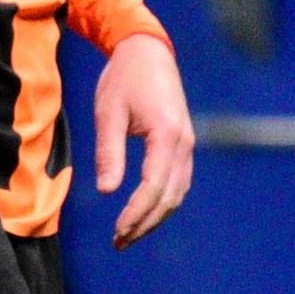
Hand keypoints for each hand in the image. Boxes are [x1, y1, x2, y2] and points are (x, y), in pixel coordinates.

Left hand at [92, 33, 193, 246]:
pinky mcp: (183, 144)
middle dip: (145, 223)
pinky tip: (143, 212)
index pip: (153, 187)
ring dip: (155, 217)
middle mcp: (184, 145)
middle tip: (120, 242)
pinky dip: (162, 202)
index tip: (118, 231)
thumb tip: (107, 190)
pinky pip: (177, 182)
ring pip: (176, 193)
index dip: (136, 213)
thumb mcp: (108, 112)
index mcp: (166, 136)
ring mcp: (187, 145)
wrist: (147, 51)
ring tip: (128, 234)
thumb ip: (109, 151)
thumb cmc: (123, 78)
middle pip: (169, 197)